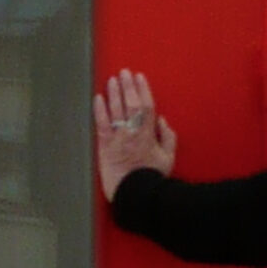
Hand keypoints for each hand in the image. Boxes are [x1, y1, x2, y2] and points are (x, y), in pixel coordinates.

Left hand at [93, 69, 176, 199]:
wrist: (137, 195)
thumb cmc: (153, 179)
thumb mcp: (168, 158)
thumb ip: (167, 137)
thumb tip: (162, 120)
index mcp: (149, 134)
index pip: (146, 106)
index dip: (143, 89)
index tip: (139, 77)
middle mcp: (133, 132)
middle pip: (131, 103)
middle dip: (127, 86)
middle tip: (124, 72)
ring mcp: (118, 138)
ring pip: (116, 110)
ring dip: (114, 93)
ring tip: (112, 80)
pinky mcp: (104, 146)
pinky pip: (101, 124)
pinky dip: (99, 110)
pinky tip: (98, 98)